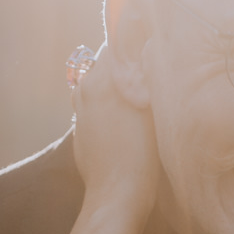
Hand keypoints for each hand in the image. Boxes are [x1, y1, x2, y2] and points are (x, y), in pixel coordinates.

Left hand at [72, 45, 159, 223]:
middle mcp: (87, 88)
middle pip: (105, 60)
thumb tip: (151, 53)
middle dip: (124, 63)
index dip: (135, 40)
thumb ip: (148, 78)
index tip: (150, 43)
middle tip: (147, 72)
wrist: (118, 193)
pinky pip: (92, 103)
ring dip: (113, 82)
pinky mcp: (79, 127)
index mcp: (104, 79)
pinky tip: (123, 118)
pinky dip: (105, 102)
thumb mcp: (154, 111)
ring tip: (135, 95)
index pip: (117, 41)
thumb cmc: (143, 156)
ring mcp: (80, 108)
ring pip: (96, 81)